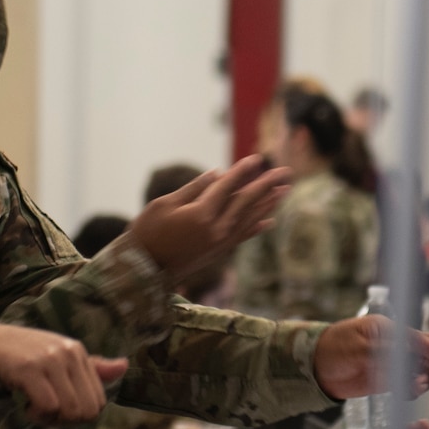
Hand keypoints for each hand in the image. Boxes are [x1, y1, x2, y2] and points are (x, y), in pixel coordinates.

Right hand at [0, 323, 126, 424]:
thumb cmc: (23, 355)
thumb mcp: (59, 357)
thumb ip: (91, 367)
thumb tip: (124, 366)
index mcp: (78, 352)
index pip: (97, 402)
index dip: (77, 414)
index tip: (56, 406)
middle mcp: (68, 353)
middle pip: (87, 410)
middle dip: (65, 419)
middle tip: (43, 409)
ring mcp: (49, 360)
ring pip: (69, 410)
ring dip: (49, 418)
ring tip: (32, 404)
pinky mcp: (29, 369)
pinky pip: (48, 407)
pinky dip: (35, 414)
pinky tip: (23, 403)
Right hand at [129, 155, 290, 285]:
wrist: (142, 271)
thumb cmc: (147, 232)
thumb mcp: (165, 204)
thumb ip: (194, 189)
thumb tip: (218, 174)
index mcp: (201, 214)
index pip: (228, 187)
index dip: (243, 171)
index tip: (258, 158)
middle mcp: (216, 229)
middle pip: (246, 202)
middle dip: (267, 185)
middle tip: (285, 172)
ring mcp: (219, 243)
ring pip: (249, 219)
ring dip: (268, 203)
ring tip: (284, 190)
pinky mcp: (218, 253)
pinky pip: (242, 236)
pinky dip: (256, 227)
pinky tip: (269, 220)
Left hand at [313, 316, 428, 400]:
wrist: (315, 368)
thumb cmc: (333, 350)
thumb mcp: (360, 349)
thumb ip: (387, 355)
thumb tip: (412, 366)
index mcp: (388, 329)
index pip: (419, 337)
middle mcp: (395, 344)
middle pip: (427, 351)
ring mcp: (392, 362)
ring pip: (421, 369)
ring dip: (425, 378)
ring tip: (417, 386)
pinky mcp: (388, 379)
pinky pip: (409, 384)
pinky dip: (413, 389)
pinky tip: (408, 393)